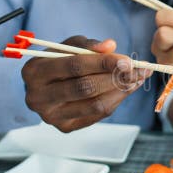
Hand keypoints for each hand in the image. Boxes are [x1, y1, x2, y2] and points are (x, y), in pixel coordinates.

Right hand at [21, 36, 151, 131]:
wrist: (44, 87)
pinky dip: (116, 100)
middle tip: (137, 71)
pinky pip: (97, 115)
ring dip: (121, 91)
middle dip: (116, 78)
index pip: (74, 67)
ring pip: (95, 105)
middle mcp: (38, 97)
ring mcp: (51, 116)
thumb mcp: (69, 46)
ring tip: (137, 79)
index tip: (127, 61)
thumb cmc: (59, 62)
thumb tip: (110, 46)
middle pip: (85, 88)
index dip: (103, 63)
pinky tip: (126, 89)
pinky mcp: (65, 127)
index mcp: (35, 71)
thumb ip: (88, 45)